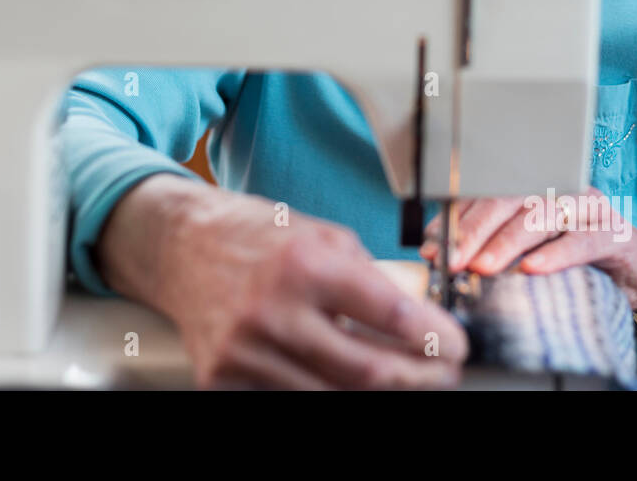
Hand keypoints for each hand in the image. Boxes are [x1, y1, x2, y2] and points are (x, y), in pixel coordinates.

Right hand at [98, 175, 468, 388]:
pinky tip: (342, 380)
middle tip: (442, 374)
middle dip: (419, 379)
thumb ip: (369, 278)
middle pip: (368, 371)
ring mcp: (245, 352)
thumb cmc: (255, 236)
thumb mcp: (322, 236)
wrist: (179, 248)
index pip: (390, 314)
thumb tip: (420, 321)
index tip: (457, 347)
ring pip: (332, 397)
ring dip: (377, 391)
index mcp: (304, 264)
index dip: (435, 338)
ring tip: (400, 378)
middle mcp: (273, 311)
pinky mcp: (222, 379)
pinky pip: (287, 400)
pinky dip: (323, 392)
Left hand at [419, 188, 636, 333]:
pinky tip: (532, 270)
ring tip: (481, 267)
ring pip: (540, 216)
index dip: (455, 219)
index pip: (485, 196)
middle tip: (449, 259)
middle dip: (472, 231)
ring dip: (506, 243)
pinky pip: (581, 241)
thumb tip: (442, 255)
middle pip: (507, 199)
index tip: (430, 245)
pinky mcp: (614, 234)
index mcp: (533, 189)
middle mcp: (558, 189)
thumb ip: (495, 247)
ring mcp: (587, 208)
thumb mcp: (532, 251)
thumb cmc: (581, 260)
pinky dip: (555, 255)